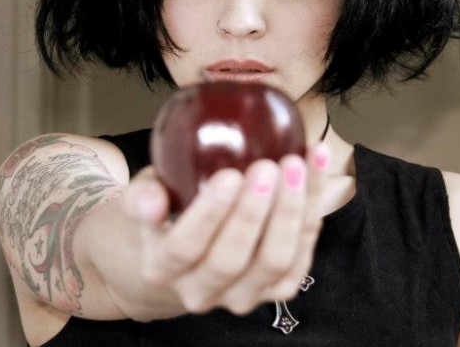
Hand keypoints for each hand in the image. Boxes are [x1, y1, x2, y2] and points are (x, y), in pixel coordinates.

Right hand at [123, 144, 329, 315]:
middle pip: (230, 260)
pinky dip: (312, 211)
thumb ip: (143, 195)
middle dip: (253, 212)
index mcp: (161, 268)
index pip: (183, 249)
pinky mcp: (278, 290)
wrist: (191, 249)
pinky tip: (316, 171)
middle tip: (268, 167)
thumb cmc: (170, 210)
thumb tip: (151, 200)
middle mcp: (201, 291)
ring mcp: (243, 295)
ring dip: (290, 212)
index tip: (228, 176)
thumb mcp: (145, 195)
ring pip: (273, 261)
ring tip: (296, 166)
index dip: (208, 215)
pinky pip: (303, 254)